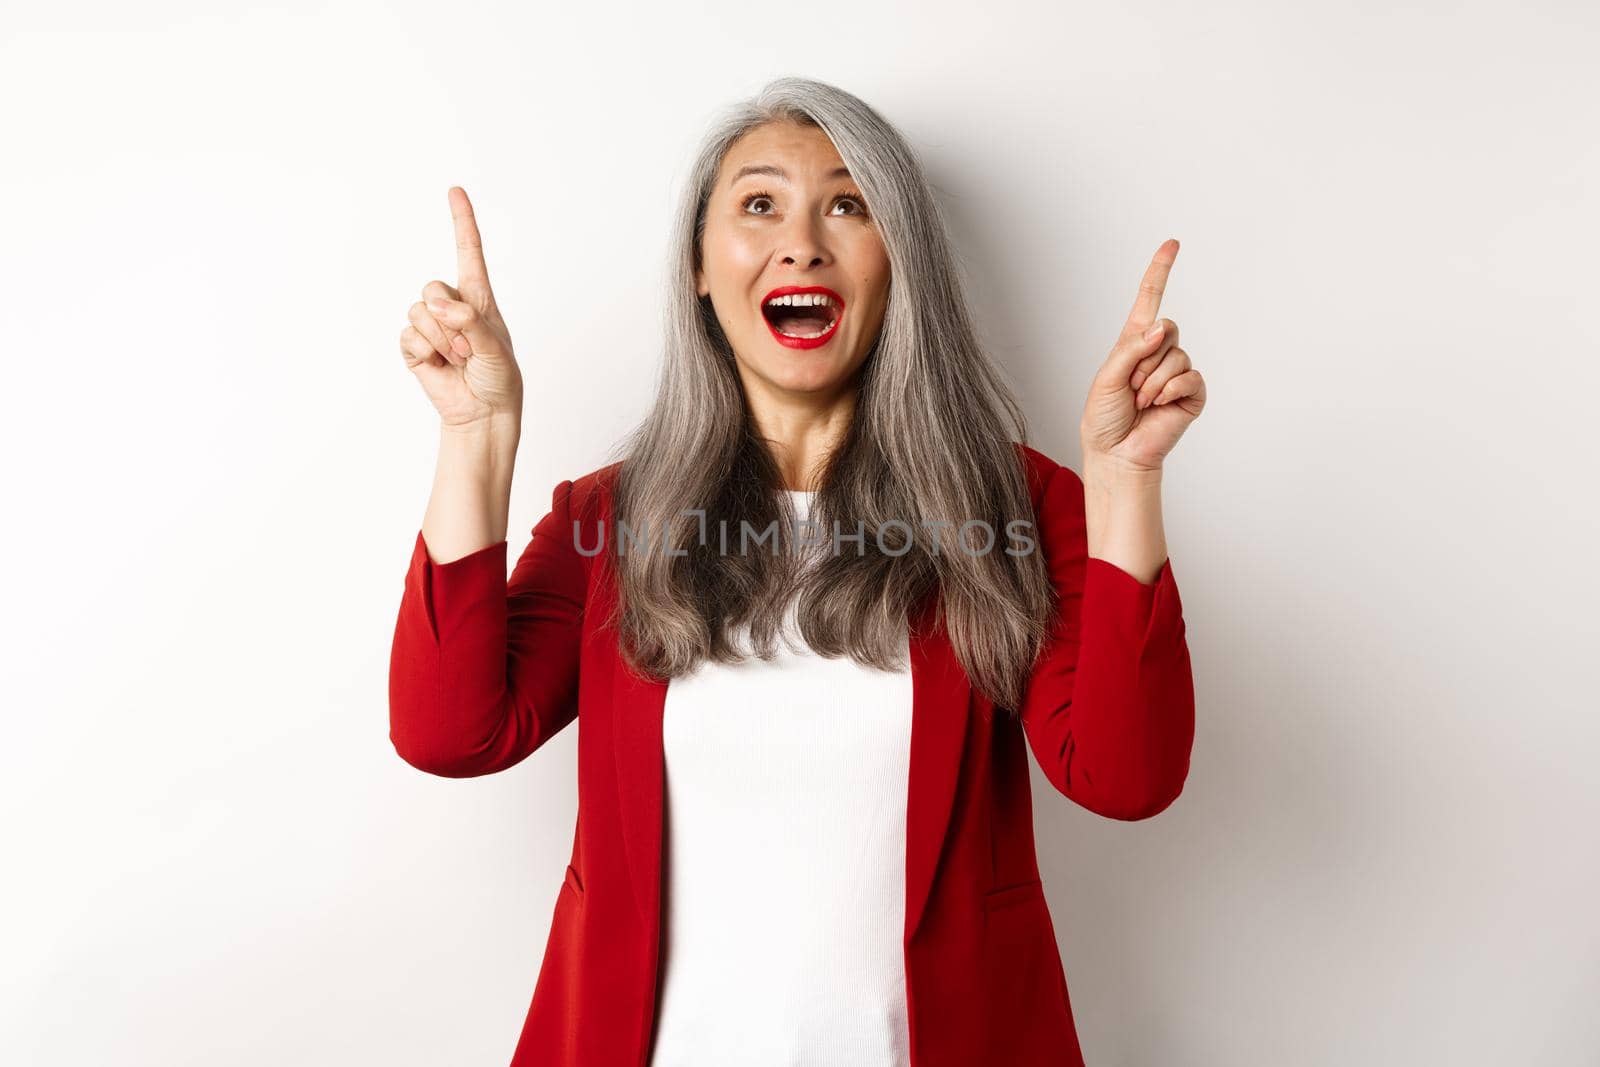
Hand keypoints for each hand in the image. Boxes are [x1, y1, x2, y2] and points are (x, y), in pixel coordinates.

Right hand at [398, 187, 523, 427]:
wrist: (484, 413)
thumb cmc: (499, 378)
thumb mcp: (496, 348)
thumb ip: (470, 322)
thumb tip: (437, 305)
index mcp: (479, 298)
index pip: (469, 252)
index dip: (462, 221)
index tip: (456, 191)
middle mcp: (453, 306)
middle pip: (432, 287)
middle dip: (450, 320)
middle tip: (470, 349)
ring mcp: (432, 326)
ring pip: (419, 312)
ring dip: (442, 340)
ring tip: (459, 360)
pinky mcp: (415, 347)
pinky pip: (408, 335)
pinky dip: (426, 352)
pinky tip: (440, 366)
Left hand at [1079, 239, 1205, 472]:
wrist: (1116, 453)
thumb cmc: (1104, 418)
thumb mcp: (1107, 377)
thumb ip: (1131, 348)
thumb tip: (1162, 326)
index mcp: (1134, 343)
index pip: (1150, 299)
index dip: (1160, 271)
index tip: (1172, 244)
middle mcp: (1159, 353)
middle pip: (1168, 329)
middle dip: (1144, 360)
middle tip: (1131, 387)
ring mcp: (1177, 373)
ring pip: (1177, 356)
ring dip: (1153, 382)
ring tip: (1141, 402)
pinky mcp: (1191, 393)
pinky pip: (1190, 377)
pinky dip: (1169, 391)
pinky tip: (1157, 406)